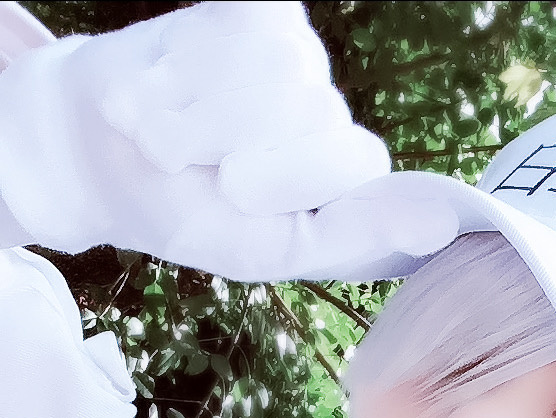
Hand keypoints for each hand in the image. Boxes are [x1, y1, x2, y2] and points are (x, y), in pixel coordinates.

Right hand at [0, 2, 458, 279]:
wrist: (101, 162)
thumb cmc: (192, 214)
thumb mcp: (274, 250)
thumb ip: (361, 234)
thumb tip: (447, 218)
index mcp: (350, 172)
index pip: (360, 159)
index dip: (288, 182)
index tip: (238, 199)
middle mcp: (331, 104)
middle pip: (314, 115)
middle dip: (237, 152)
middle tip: (204, 168)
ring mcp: (295, 51)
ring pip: (270, 72)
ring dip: (200, 115)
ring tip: (180, 132)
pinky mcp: (255, 12)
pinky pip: (238, 27)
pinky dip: (184, 70)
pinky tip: (171, 87)